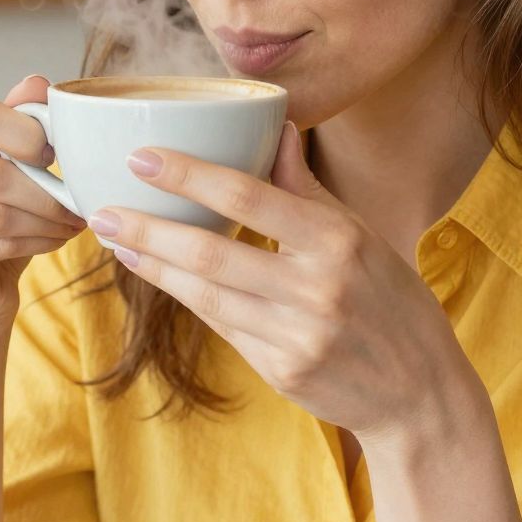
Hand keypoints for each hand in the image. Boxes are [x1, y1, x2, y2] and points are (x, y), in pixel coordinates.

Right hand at [0, 75, 85, 342]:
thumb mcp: (2, 160)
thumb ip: (15, 120)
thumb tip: (37, 84)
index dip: (25, 132)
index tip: (52, 155)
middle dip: (46, 191)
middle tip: (76, 201)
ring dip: (46, 220)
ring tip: (70, 222)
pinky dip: (36, 243)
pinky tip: (52, 240)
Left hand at [88, 123, 479, 446]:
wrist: (420, 393)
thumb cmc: (391, 302)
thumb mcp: (363, 237)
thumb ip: (308, 190)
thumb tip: (277, 129)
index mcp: (339, 241)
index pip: (250, 197)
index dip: (190, 176)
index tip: (143, 158)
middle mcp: (316, 287)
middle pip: (212, 251)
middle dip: (149, 228)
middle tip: (101, 207)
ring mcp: (296, 335)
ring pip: (205, 294)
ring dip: (153, 266)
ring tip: (115, 239)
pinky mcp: (281, 371)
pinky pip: (222, 326)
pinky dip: (186, 297)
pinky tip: (156, 276)